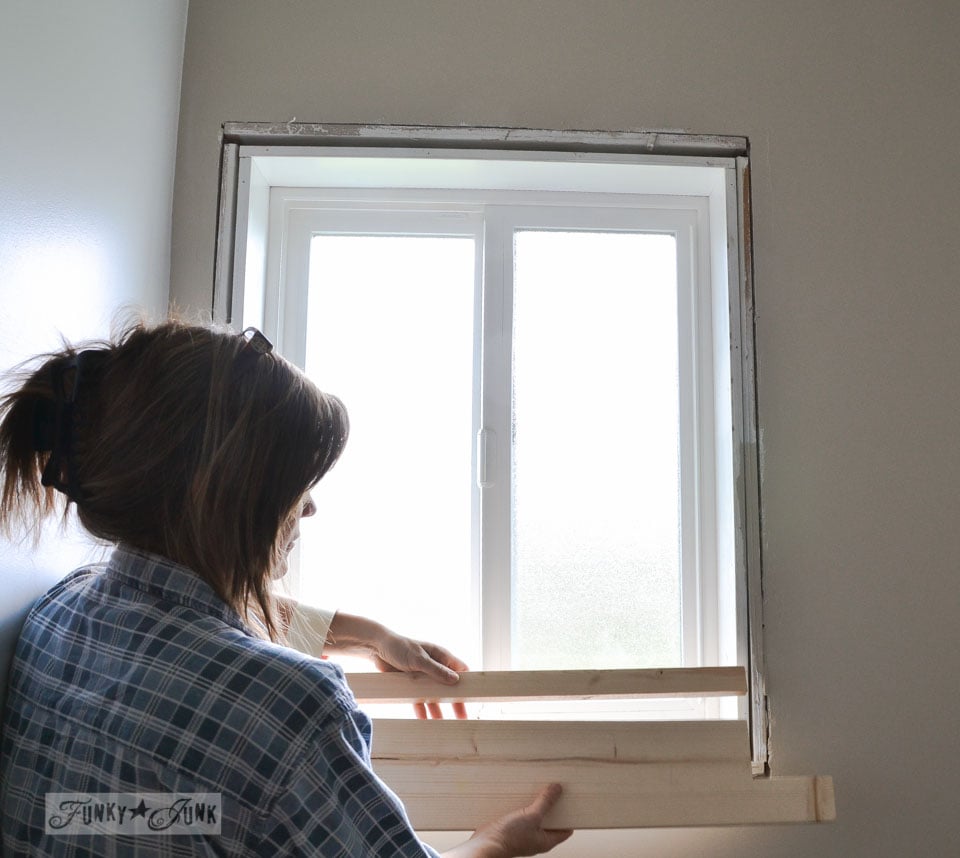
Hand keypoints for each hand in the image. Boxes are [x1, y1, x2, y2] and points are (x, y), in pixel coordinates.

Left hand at [325, 612, 468, 718]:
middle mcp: (434, 667)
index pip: (460, 670)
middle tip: (462, 715)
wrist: (376, 648)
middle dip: (455, 700)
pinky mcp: (411, 684)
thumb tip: (456, 680)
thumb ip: (436, 670)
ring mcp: (423, 676)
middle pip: (449, 686)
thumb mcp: (418, 659)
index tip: (474, 695)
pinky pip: (418, 698)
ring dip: (438, 707)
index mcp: (440, 656)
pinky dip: (422, 708)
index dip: (468, 682)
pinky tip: (425, 719)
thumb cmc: (399, 647)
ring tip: (443, 722)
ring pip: (434, 695)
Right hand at [443, 784, 572, 857]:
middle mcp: (537, 838)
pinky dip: (524, 804)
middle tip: (556, 789)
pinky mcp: (513, 828)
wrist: (485, 844)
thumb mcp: (531, 816)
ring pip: (536, 816)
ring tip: (540, 788)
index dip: (571, 815)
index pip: (565, 829)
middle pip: (551, 820)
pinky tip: (522, 794)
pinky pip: (522, 814)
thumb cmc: (509, 838)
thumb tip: (557, 789)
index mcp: (546, 841)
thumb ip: (545, 802)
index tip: (573, 800)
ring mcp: (524, 833)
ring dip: (537, 803)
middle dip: (553, 806)